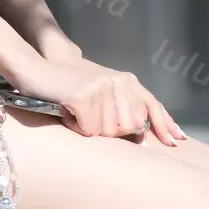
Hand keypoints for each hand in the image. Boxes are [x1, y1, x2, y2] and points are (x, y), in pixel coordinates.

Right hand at [14, 56, 185, 146]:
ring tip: (76, 109)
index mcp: (125, 79)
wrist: (35, 68)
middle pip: (128, 128)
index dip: (163, 124)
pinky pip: (87, 130)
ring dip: (89, 128)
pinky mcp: (83, 97)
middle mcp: (116, 82)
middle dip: (108, 130)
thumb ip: (124, 107)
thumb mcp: (101, 92)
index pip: (150, 106)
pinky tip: (66, 111)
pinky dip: (74, 126)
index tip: (174, 141)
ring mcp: (101, 88)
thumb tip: (145, 136)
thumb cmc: (67, 84)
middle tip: (87, 113)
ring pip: (107, 132)